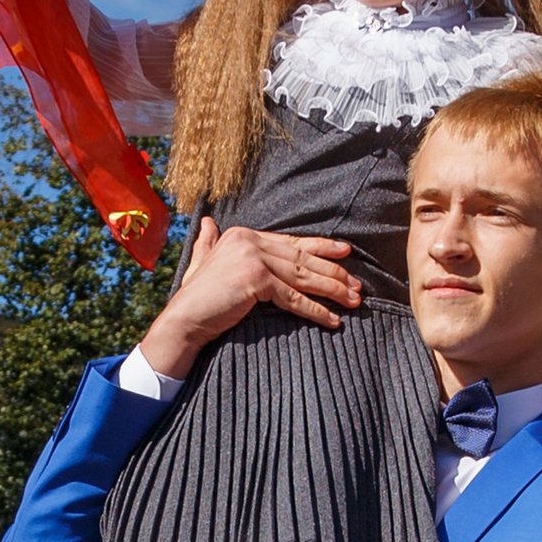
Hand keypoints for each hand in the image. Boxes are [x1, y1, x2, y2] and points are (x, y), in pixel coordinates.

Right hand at [138, 217, 359, 379]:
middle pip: (301, 258)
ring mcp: (253, 258)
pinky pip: (293, 298)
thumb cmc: (196, 298)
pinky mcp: (255, 280)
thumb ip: (209, 242)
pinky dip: (315, 310)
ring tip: (353, 301)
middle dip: (333, 272)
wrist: (184, 319)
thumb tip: (207, 222)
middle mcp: (249, 241)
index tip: (346, 252)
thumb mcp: (203, 263)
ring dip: (332, 290)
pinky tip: (332, 320)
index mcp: (243, 235)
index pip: (291, 242)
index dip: (321, 248)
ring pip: (302, 277)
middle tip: (357, 284)